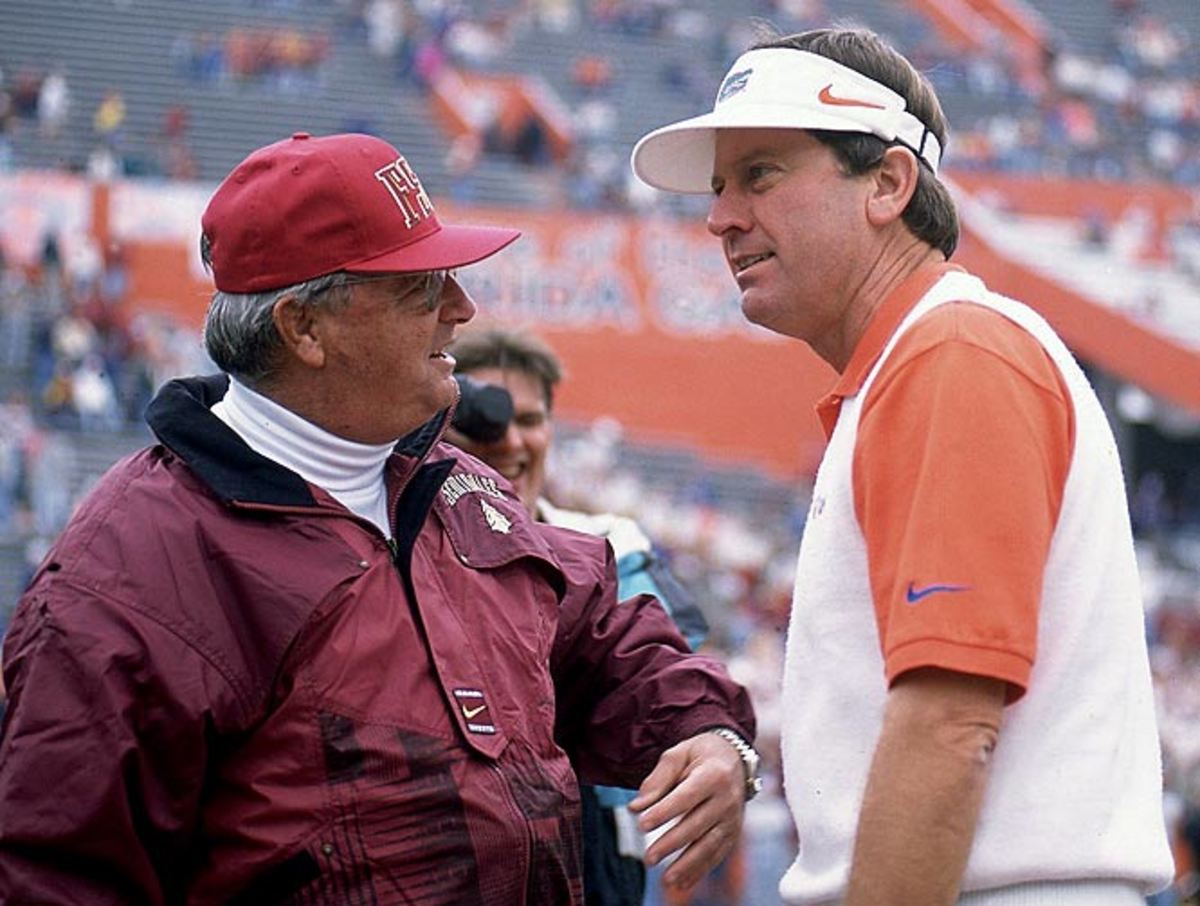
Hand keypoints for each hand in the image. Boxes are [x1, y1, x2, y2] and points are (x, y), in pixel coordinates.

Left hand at [628, 731, 746, 889]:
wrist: (735, 757)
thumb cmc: (700, 754)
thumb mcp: (678, 755)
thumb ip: (657, 780)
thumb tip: (635, 807)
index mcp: (713, 774)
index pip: (686, 798)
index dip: (664, 812)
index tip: (641, 825)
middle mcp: (727, 798)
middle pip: (697, 825)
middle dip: (671, 843)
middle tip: (648, 858)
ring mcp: (733, 818)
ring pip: (709, 845)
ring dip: (688, 865)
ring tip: (667, 880)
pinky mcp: (734, 832)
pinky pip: (717, 854)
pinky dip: (700, 870)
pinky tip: (683, 883)